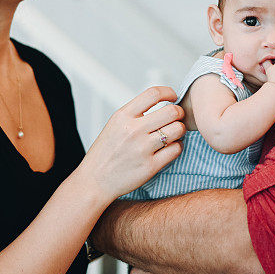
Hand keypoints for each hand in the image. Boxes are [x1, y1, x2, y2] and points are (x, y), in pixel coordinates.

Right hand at [77, 86, 185, 202]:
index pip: (153, 94)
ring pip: (178, 129)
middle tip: (177, 118)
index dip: (169, 92)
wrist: (94, 181)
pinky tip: (170, 147)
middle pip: (172, 111)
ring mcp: (142, 148)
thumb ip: (136, 113)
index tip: (173, 97)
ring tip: (173, 133)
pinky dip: (177, 146)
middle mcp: (133, 130)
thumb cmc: (106, 152)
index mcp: (123, 116)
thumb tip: (163, 102)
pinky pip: (176, 149)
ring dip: (180, 130)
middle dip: (179, 113)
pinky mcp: (150, 166)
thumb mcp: (115, 124)